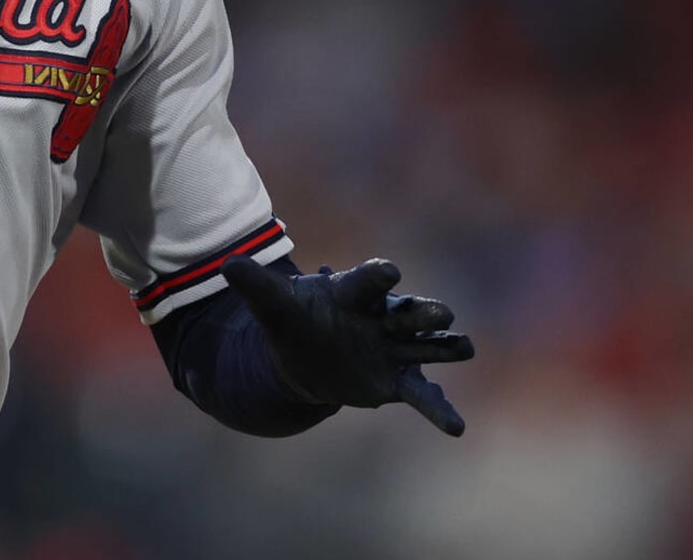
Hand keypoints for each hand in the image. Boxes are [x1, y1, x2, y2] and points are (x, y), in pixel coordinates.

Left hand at [222, 255, 474, 435]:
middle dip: (424, 312)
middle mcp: (383, 318)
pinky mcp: (398, 382)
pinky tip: (456, 428)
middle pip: (409, 312)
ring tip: (465, 347)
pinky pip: (423, 396)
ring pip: (427, 347)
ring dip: (446, 346)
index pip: (370, 280)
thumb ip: (256, 287)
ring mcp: (395, 350)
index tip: (389, 272)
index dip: (379, 276)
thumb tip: (227, 264)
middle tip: (440, 314)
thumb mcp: (273, 305)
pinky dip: (440, 411)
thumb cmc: (295, 319)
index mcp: (355, 293)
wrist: (307, 354)